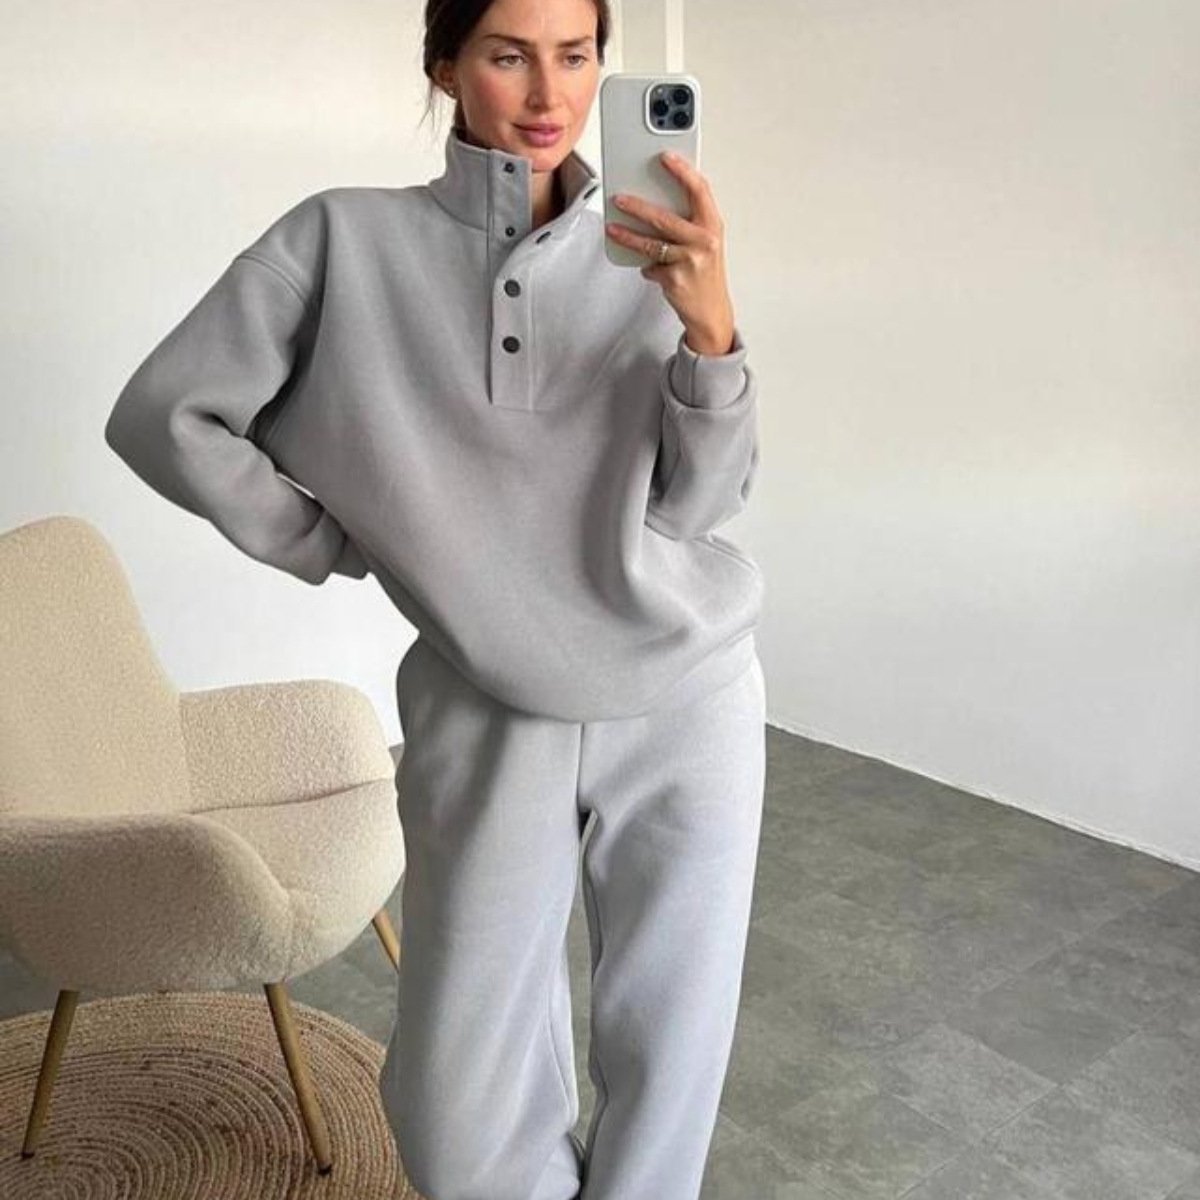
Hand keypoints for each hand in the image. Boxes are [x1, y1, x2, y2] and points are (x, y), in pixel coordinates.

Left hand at [605, 150, 736, 355]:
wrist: (711, 312)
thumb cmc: (706, 274)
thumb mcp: (706, 243)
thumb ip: (690, 222)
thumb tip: (657, 200)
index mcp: (713, 226)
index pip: (699, 190)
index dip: (682, 170)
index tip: (665, 156)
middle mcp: (704, 241)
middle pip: (665, 218)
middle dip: (638, 206)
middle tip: (619, 198)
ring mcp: (689, 261)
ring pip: (651, 244)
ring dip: (627, 236)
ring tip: (612, 228)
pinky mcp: (675, 280)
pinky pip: (651, 267)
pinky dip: (647, 267)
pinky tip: (650, 269)